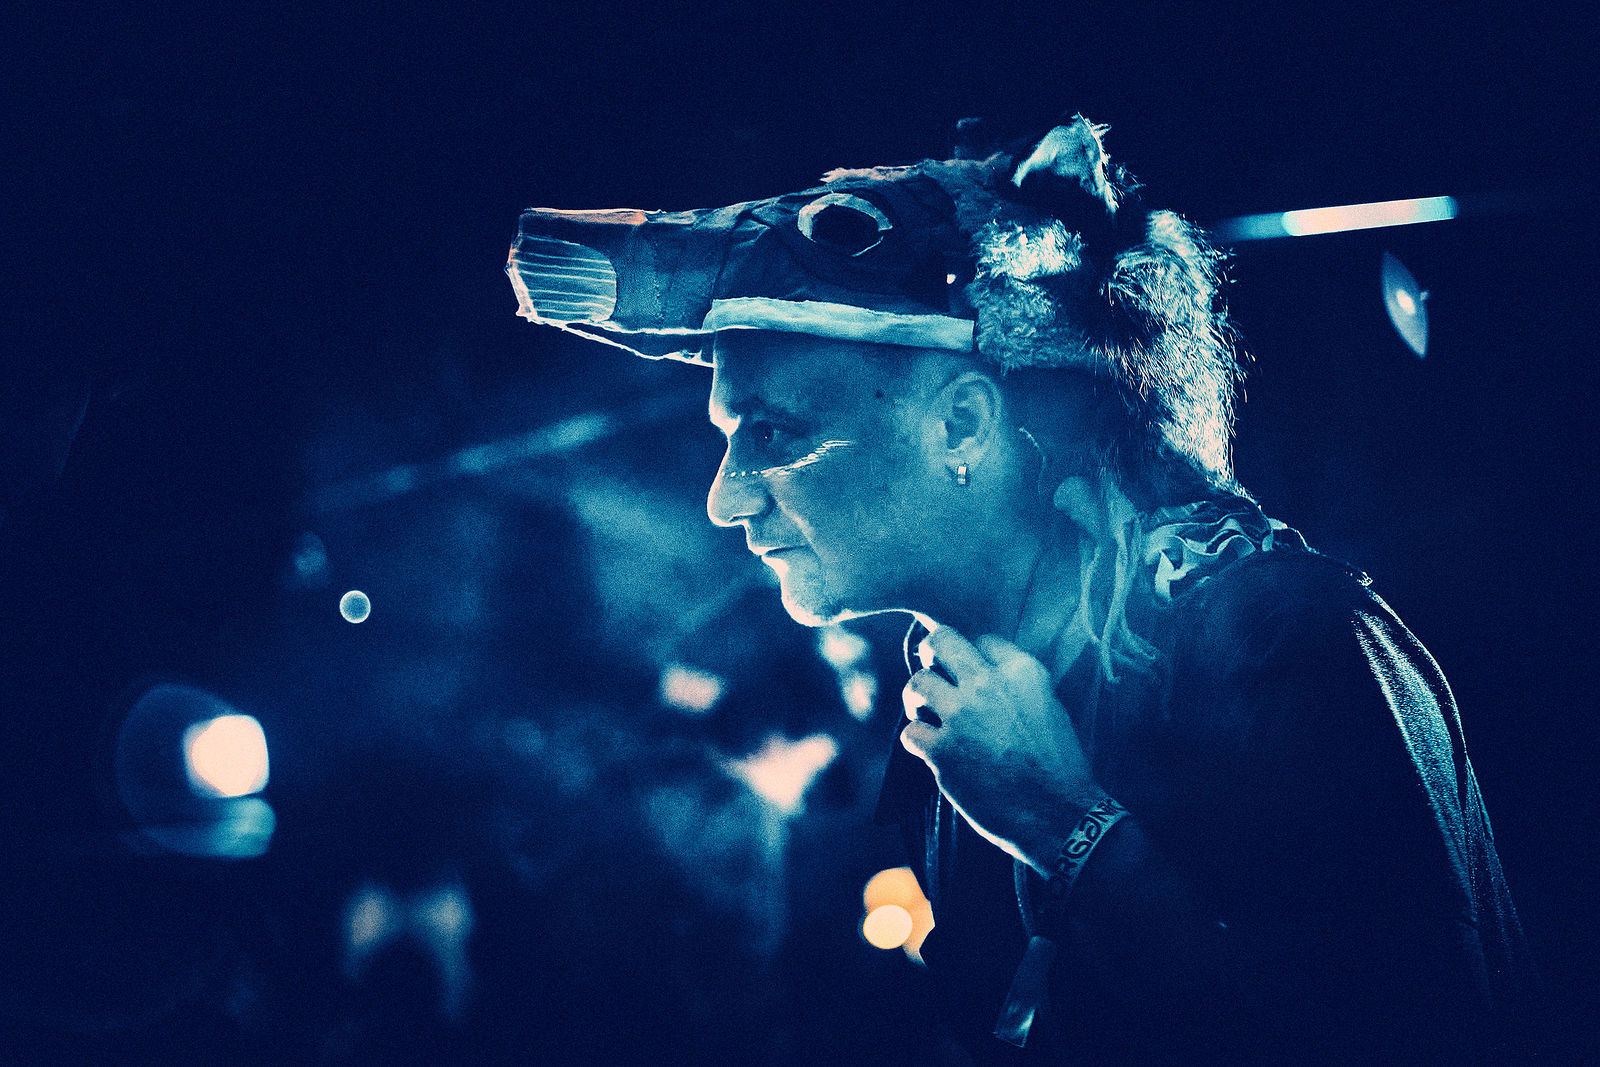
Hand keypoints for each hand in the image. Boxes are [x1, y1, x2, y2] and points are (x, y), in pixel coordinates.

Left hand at [902, 625, 1103, 872]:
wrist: (1057, 814)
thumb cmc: (1060, 767)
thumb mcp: (1051, 709)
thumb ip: (1020, 686)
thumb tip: (992, 679)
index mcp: (1022, 672)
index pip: (983, 641)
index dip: (974, 656)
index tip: (972, 674)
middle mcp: (988, 685)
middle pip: (940, 642)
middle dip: (931, 654)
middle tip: (934, 674)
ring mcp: (961, 715)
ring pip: (917, 683)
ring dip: (917, 699)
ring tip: (927, 715)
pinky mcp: (942, 750)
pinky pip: (910, 732)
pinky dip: (917, 741)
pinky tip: (929, 750)